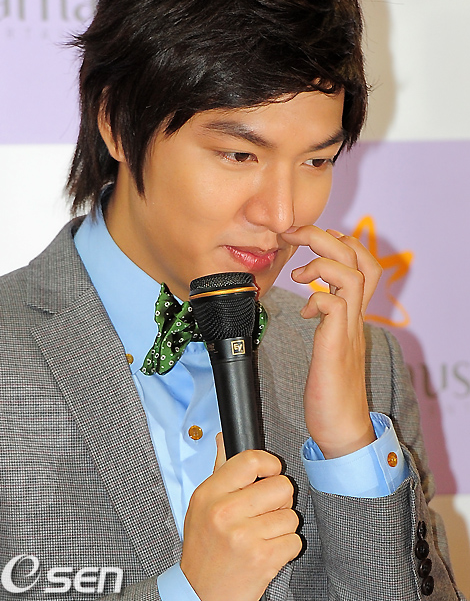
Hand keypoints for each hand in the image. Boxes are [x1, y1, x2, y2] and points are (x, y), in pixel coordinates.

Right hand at [180, 437, 301, 600]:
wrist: (199, 595)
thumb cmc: (203, 549)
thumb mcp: (202, 505)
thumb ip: (219, 470)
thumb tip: (224, 438)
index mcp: (210, 493)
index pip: (251, 460)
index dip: (270, 464)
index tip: (270, 473)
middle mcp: (226, 512)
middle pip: (281, 486)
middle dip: (279, 500)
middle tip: (265, 511)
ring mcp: (245, 536)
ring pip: (291, 515)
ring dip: (282, 527)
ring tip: (262, 535)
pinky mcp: (263, 559)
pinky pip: (295, 541)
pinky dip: (286, 548)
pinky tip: (267, 551)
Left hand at [281, 225, 381, 458]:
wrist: (341, 429)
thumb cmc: (331, 389)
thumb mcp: (329, 343)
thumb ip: (327, 320)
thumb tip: (311, 302)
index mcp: (354, 315)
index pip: (363, 262)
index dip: (340, 241)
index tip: (310, 239)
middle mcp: (356, 318)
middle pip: (358, 259)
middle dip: (323, 236)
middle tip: (294, 234)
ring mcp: (349, 331)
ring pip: (351, 275)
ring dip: (321, 263)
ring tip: (298, 275)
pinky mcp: (336, 347)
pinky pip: (335, 306)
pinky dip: (317, 298)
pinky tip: (305, 312)